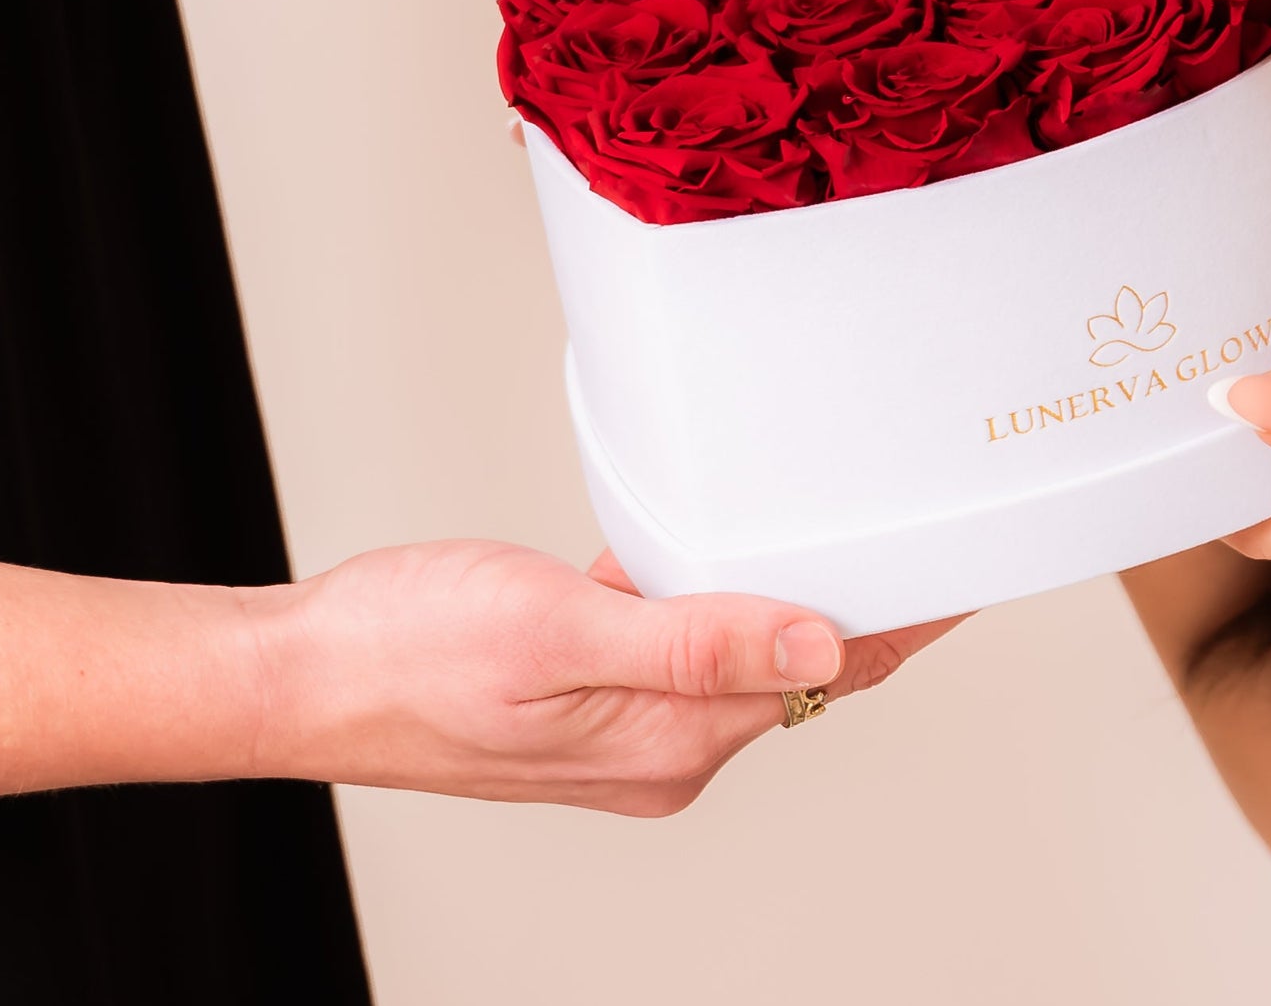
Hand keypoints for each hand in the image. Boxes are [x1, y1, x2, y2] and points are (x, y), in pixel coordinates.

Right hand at [241, 538, 950, 813]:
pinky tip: (695, 544)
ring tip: (842, 523)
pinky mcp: (584, 699)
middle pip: (797, 665)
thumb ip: (693, 641)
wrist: (300, 677)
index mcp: (670, 740)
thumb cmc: (404, 652)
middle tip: (925, 522)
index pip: (827, 673)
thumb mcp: (557, 628)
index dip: (903, 616)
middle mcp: (660, 749)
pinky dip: (702, 591)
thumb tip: (816, 642)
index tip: (969, 567)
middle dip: (862, 600)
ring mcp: (621, 730)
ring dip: (782, 591)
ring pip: (738, 649)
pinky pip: (675, 641)